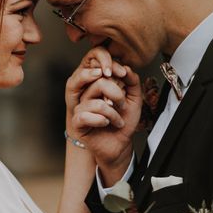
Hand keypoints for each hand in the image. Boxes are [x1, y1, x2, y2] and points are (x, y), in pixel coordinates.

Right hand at [72, 66, 140, 184]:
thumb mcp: (134, 100)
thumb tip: (127, 68)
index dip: (114, 69)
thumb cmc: (124, 122)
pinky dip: (100, 120)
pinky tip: (105, 123)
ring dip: (113, 113)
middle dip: (117, 94)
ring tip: (118, 121)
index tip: (125, 75)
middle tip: (123, 105)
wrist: (120, 144)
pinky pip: (85, 116)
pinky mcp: (78, 122)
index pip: (102, 70)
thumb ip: (133, 82)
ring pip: (96, 102)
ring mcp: (82, 108)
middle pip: (99, 83)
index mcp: (99, 86)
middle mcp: (88, 95)